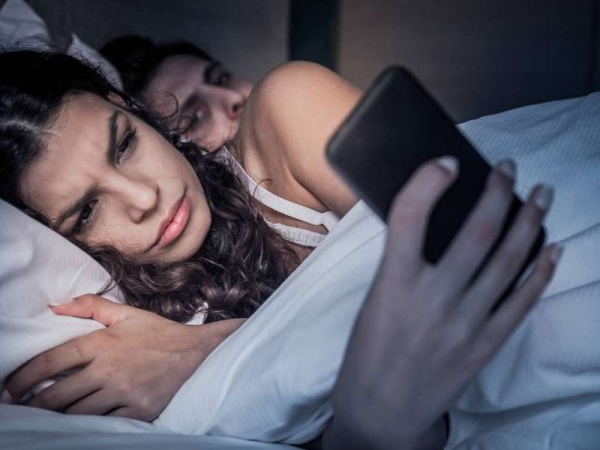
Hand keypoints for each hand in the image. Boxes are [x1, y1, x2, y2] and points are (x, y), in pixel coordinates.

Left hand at [6, 295, 243, 420]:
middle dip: (34, 404)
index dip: (23, 377)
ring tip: (49, 417)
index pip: (51, 361)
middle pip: (56, 395)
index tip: (9, 388)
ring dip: (59, 417)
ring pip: (76, 414)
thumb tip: (55, 306)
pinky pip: (104, 425)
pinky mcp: (138, 412)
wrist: (199, 354)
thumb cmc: (161, 334)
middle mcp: (109, 369)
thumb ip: (91, 307)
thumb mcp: (129, 314)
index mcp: (103, 342)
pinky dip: (90, 425)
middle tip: (22, 408)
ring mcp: (124, 393)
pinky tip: (82, 424)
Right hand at [324, 157, 559, 449]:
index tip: (447, 160)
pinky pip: (520, 301)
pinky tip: (551, 248)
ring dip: (528, 221)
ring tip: (541, 195)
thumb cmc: (369, 350)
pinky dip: (540, 271)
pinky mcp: (484, 345)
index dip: (428, 181)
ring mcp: (463, 324)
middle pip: (475, 233)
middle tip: (509, 168)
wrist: (381, 410)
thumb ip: (401, 262)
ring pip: (506, 261)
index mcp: (391, 284)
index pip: (408, 218)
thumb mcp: (374, 299)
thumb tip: (433, 222)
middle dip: (497, 192)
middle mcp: (431, 300)